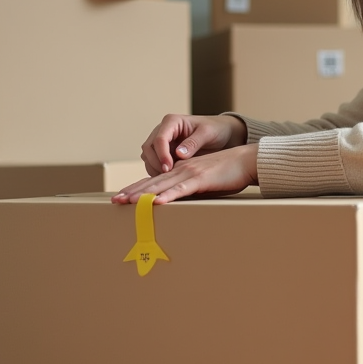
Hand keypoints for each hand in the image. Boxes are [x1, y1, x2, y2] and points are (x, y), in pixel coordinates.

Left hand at [112, 144, 258, 204]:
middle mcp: (181, 169)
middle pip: (152, 182)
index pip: (154, 180)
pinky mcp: (201, 179)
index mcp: (181, 170)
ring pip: (162, 185)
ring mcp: (190, 173)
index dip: (137, 188)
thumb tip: (181, 203)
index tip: (122, 196)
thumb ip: (191, 189)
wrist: (247, 160)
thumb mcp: (205, 181)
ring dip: (144, 194)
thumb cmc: (229, 173)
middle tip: (115, 200)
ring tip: (128, 202)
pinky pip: (182, 188)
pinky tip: (158, 202)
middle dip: (133, 192)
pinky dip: (169, 195)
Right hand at [139, 114, 247, 176]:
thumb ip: (193, 142)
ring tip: (169, 178)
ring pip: (148, 156)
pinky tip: (169, 179)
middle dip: (156, 163)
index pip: (160, 139)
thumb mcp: (207, 133)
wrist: (221, 133)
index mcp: (172, 121)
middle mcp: (163, 130)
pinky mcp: (164, 152)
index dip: (162, 155)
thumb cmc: (215, 129)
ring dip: (155, 168)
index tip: (168, 168)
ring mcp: (162, 142)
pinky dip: (158, 171)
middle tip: (168, 176)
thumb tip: (178, 154)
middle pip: (148, 148)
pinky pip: (154, 163)